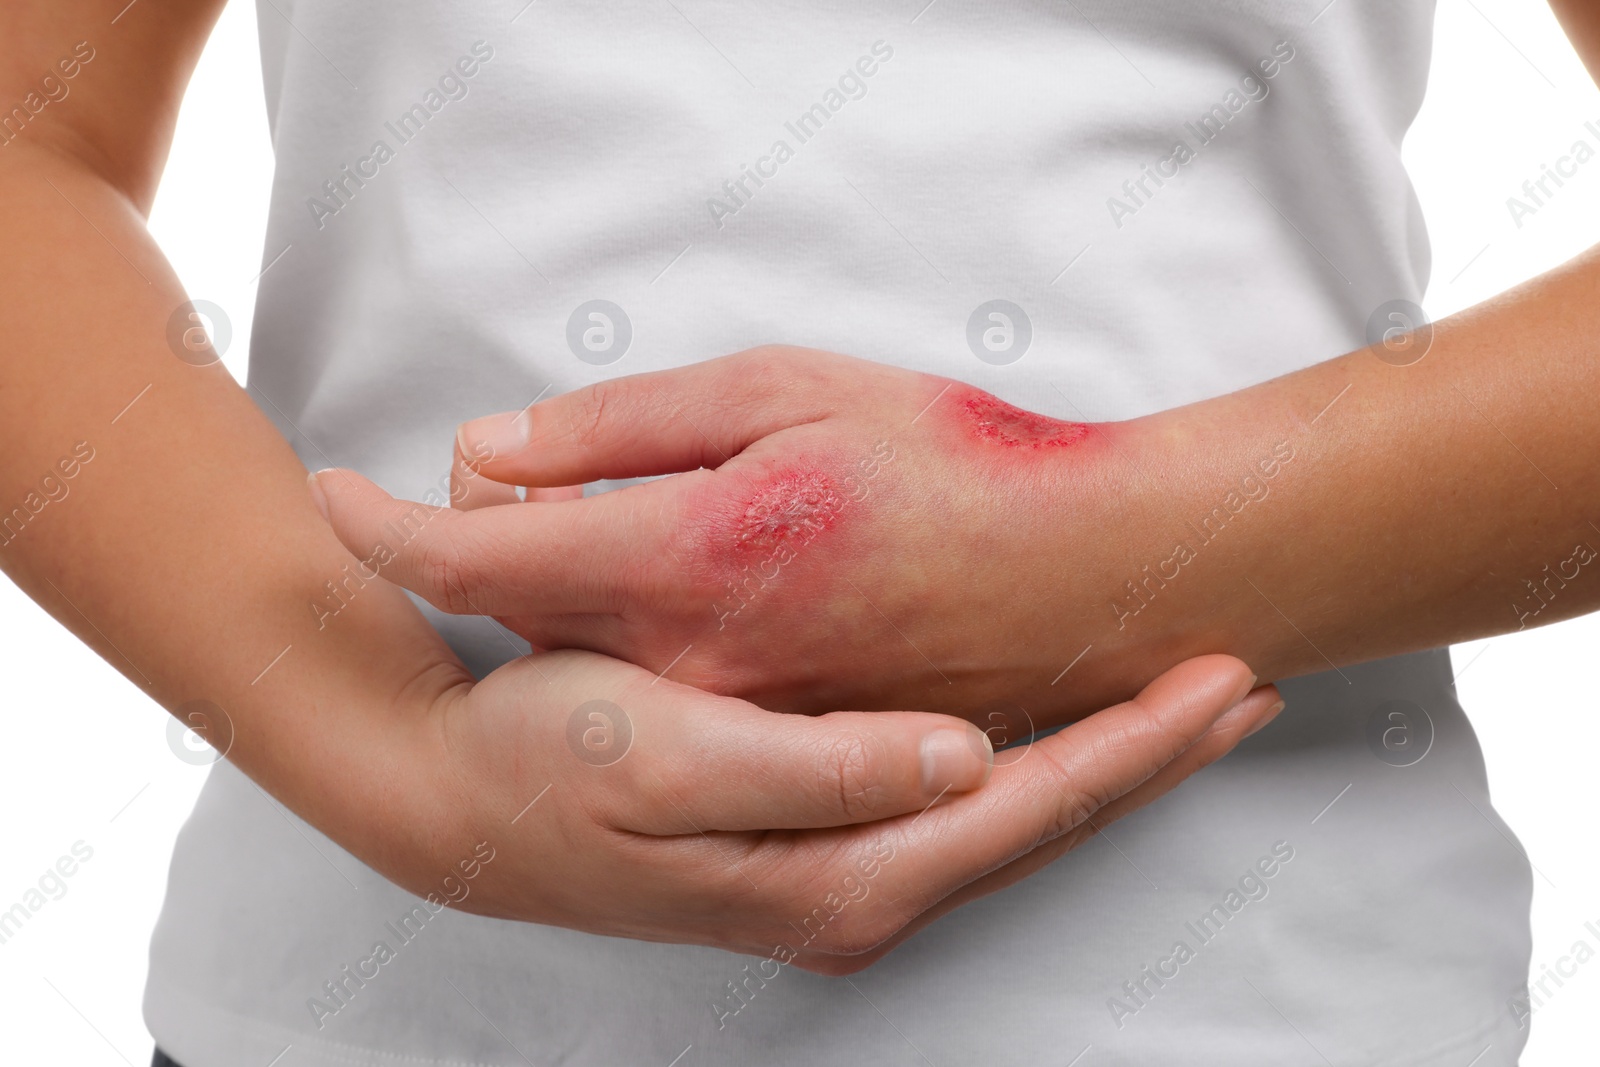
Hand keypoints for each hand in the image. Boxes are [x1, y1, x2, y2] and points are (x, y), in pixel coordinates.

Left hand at [314, 347, 1147, 725]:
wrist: (1088, 576)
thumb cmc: (952, 465)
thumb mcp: (789, 391)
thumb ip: (629, 426)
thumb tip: (494, 449)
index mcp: (686, 555)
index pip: (477, 554)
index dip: (385, 525)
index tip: (335, 499)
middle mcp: (689, 660)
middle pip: (522, 606)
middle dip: (490, 539)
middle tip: (510, 483)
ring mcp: (732, 719)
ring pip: (589, 652)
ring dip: (564, 592)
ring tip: (609, 547)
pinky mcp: (777, 748)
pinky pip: (659, 690)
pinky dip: (636, 635)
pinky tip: (685, 606)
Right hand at [370, 648, 1279, 972]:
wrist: (462, 795)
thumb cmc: (554, 759)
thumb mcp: (671, 753)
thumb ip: (823, 768)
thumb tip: (963, 762)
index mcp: (838, 877)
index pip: (1026, 809)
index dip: (1134, 746)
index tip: (1225, 681)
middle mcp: (858, 895)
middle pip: (1042, 823)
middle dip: (1150, 756)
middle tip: (1248, 685)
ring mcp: (842, 877)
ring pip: (1014, 817)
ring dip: (1106, 759)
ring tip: (1185, 704)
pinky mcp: (821, 844)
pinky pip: (963, 806)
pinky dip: (1037, 763)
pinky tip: (1062, 727)